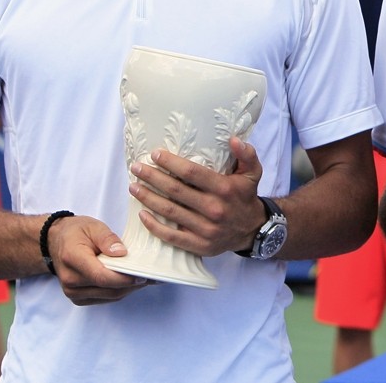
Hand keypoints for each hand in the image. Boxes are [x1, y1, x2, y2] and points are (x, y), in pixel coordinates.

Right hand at [47, 214, 148, 305]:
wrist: (55, 242)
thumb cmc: (75, 232)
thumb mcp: (93, 226)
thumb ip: (108, 239)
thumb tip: (122, 253)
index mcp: (72, 258)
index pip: (101, 276)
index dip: (123, 279)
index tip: (142, 276)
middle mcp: (70, 280)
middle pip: (108, 289)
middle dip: (132, 284)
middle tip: (153, 277)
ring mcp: (73, 292)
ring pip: (109, 296)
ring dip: (129, 289)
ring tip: (147, 279)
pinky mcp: (78, 298)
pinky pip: (104, 298)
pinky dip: (120, 291)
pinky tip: (132, 282)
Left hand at [129, 137, 265, 256]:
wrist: (252, 230)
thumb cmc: (246, 196)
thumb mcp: (253, 172)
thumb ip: (246, 154)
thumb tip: (233, 139)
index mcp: (224, 189)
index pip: (191, 173)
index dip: (171, 163)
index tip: (154, 154)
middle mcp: (214, 209)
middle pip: (175, 191)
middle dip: (152, 177)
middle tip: (136, 167)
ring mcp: (206, 229)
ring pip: (169, 212)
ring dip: (148, 198)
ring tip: (133, 187)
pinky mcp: (199, 245)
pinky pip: (171, 237)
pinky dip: (154, 226)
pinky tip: (142, 214)